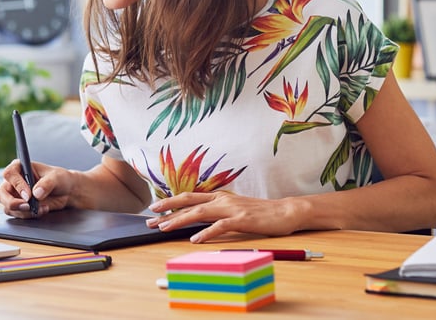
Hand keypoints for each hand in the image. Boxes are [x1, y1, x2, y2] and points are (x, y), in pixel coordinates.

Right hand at [0, 159, 75, 216]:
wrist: (66, 192)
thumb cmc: (59, 179)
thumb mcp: (56, 177)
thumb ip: (47, 183)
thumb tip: (36, 193)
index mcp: (19, 167)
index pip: (10, 174)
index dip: (17, 185)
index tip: (28, 195)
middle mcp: (14, 182)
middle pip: (1, 193)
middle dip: (12, 203)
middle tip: (28, 207)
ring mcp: (15, 196)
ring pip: (8, 207)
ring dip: (24, 211)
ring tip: (42, 208)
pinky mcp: (19, 207)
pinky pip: (18, 215)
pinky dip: (30, 215)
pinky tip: (42, 210)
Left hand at [147, 192, 298, 243]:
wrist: (285, 211)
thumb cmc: (260, 213)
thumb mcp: (234, 209)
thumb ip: (217, 212)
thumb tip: (198, 220)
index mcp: (219, 197)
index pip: (189, 198)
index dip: (171, 203)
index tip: (154, 210)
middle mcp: (222, 199)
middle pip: (188, 202)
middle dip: (167, 210)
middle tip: (150, 219)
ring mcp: (231, 208)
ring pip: (199, 213)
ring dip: (180, 220)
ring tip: (164, 228)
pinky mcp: (242, 219)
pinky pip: (220, 226)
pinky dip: (206, 232)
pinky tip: (195, 239)